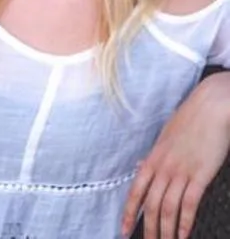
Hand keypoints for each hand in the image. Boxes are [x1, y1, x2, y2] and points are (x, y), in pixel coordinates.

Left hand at [123, 73, 229, 238]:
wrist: (210, 106)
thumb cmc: (190, 120)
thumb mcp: (165, 136)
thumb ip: (154, 155)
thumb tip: (140, 166)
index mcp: (154, 157)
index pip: (136, 190)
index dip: (129, 212)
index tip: (123, 230)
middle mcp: (163, 166)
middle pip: (151, 204)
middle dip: (148, 229)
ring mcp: (181, 171)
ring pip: (168, 208)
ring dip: (166, 231)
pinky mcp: (199, 174)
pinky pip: (189, 204)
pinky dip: (185, 222)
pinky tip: (184, 235)